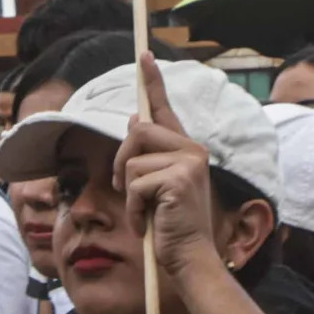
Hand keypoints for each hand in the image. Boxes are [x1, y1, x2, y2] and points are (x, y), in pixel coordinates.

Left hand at [115, 57, 217, 282]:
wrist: (190, 257)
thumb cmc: (172, 225)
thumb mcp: (159, 186)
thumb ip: (151, 155)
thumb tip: (135, 120)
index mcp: (188, 149)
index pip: (165, 108)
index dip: (152, 81)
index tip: (144, 55)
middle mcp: (192, 150)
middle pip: (138, 131)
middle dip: (121, 161)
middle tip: (125, 188)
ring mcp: (188, 163)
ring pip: (132, 162)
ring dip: (129, 193)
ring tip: (145, 212)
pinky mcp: (178, 179)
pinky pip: (135, 184)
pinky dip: (134, 209)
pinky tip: (147, 222)